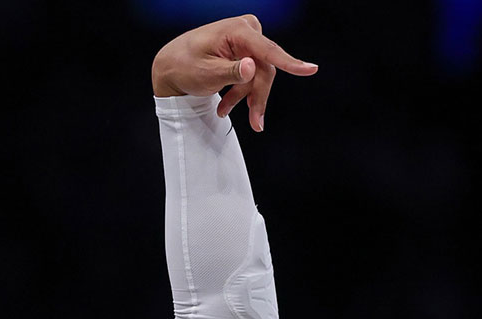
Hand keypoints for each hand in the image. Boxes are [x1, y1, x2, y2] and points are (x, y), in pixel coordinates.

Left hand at [150, 14, 317, 131]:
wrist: (171, 66)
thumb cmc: (185, 67)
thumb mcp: (205, 74)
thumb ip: (230, 72)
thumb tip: (251, 67)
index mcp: (236, 31)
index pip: (267, 50)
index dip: (289, 63)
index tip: (310, 70)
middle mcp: (246, 31)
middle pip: (266, 69)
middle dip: (258, 97)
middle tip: (255, 124)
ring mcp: (247, 40)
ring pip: (261, 76)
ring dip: (246, 97)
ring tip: (223, 112)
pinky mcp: (246, 51)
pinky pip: (253, 75)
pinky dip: (241, 93)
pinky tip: (225, 107)